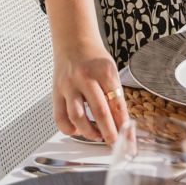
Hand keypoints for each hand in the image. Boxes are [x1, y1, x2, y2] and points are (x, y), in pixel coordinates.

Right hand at [44, 0, 128, 144]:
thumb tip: (122, 125)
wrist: (73, 40)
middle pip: (100, 111)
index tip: (129, 142)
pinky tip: (77, 129)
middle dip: (109, 133)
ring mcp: (69, 84)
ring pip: (78, 116)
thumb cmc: (94, 57)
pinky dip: (69, 128)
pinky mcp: (56, 91)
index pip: (118, 104)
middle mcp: (86, 77)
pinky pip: (60, 117)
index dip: (124, 126)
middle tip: (114, 144)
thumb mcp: (110, 71)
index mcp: (105, 71)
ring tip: (96, 135)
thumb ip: (115, 96)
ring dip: (89, 132)